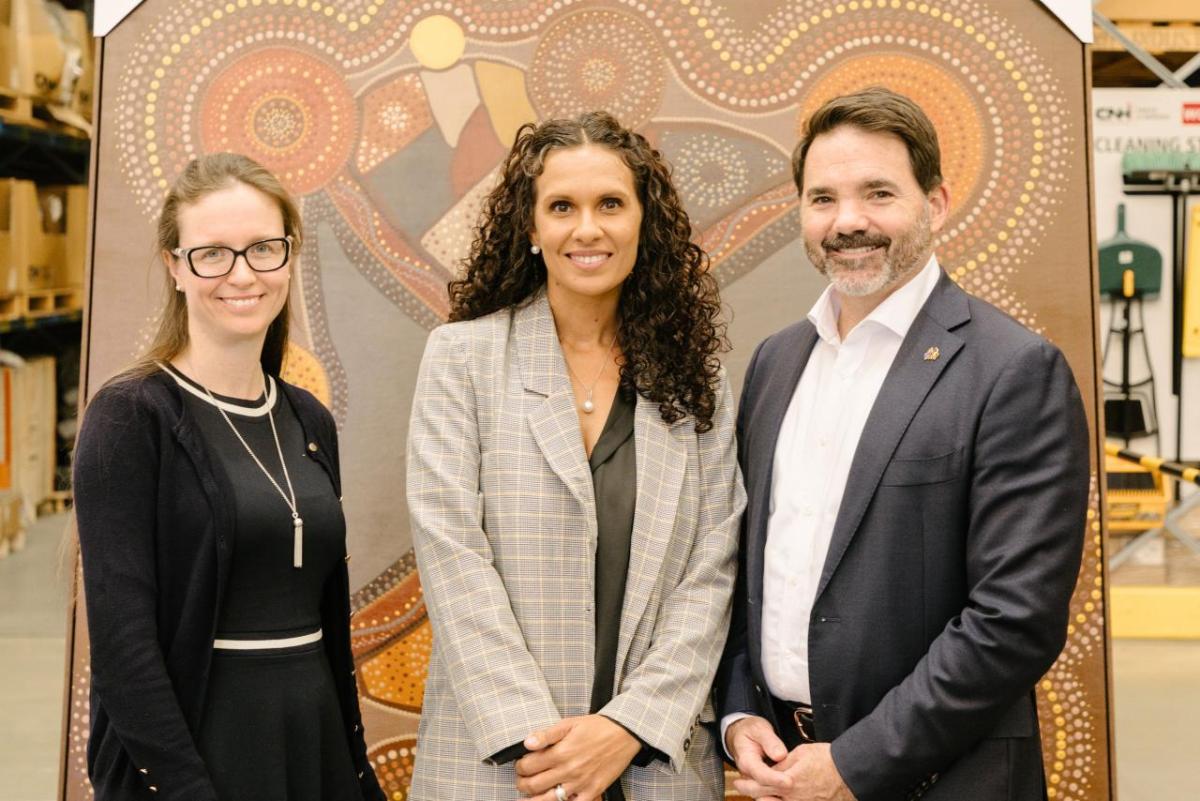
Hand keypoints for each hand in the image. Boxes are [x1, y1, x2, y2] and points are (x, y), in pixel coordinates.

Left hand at [514, 715, 640, 799]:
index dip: (520, 766)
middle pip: (534, 786)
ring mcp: (580, 783)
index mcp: (560, 752)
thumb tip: (527, 743)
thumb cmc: (597, 727)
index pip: (528, 766)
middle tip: (522, 780)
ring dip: (534, 799)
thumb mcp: (569, 724)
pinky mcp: (593, 791)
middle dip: (522, 784)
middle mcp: (568, 770)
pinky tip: (557, 799)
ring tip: (530, 796)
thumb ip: (547, 734)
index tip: (521, 765)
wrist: (624, 733)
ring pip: (548, 800)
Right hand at [725, 716, 792, 792]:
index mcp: (746, 760)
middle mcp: (748, 774)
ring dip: (782, 790)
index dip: (775, 779)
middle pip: (763, 788)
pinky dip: (782, 788)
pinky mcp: (762, 782)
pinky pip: (771, 789)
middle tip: (797, 784)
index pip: (760, 774)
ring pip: (767, 792)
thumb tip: (780, 755)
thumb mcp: (759, 729)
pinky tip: (795, 784)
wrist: (742, 734)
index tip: (789, 781)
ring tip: (798, 785)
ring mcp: (754, 780)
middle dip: (780, 788)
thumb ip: (770, 741)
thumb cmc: (751, 730)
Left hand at [733, 743, 855, 800]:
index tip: (739, 780)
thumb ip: (783, 763)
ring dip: (766, 799)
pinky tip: (776, 798)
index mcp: (788, 781)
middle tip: (742, 786)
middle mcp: (793, 797)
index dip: (747, 783)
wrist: (850, 772)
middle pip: (765, 797)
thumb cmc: (827, 760)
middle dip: (751, 792)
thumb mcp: (801, 753)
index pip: (760, 784)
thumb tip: (771, 768)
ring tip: (759, 794)